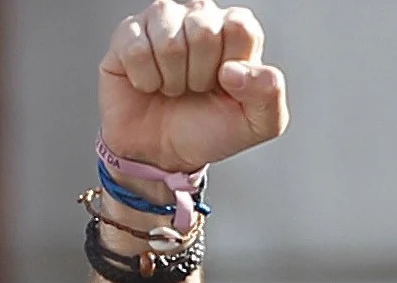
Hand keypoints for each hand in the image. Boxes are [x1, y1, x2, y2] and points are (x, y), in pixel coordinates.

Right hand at [95, 5, 290, 176]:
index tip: (225, 87)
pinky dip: (145, 80)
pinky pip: (137, 50)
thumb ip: (269, 94)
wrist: (161, 153)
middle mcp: (199, 16)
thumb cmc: (207, 129)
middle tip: (195, 89)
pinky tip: (149, 84)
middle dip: (199, 75)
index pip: (240, 27)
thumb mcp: (255, 124)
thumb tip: (234, 70)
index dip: (232, 68)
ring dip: (171, 79)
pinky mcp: (128, 34)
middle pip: (204, 31)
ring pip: (170, 41)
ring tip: (173, 87)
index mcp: (235, 29)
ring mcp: (162, 21)